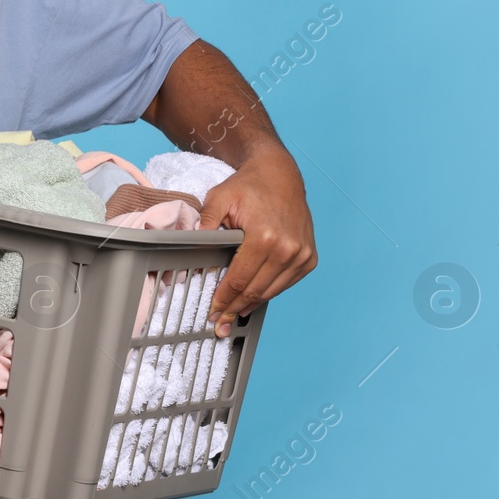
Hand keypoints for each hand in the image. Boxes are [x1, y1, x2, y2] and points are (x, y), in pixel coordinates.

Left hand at [198, 147, 316, 336]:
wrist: (280, 174)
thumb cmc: (248, 187)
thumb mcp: (218, 198)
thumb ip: (204, 223)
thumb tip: (189, 244)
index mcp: (264, 237)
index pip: (239, 279)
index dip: (224, 298)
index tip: (213, 311)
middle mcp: (287, 249)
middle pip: (255, 290)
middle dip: (234, 308)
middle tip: (220, 323)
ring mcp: (301, 255)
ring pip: (271, 291)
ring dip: (251, 305)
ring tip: (233, 315)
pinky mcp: (309, 257)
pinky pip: (285, 283)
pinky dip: (269, 292)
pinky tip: (254, 299)